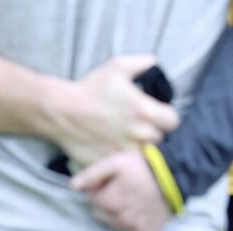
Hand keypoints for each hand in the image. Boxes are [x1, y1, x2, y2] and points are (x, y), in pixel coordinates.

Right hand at [52, 55, 178, 166]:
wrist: (61, 111)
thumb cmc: (89, 88)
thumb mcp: (118, 66)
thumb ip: (144, 63)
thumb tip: (156, 65)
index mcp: (144, 111)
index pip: (173, 122)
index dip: (166, 118)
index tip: (157, 117)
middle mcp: (137, 134)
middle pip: (159, 139)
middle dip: (151, 133)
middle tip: (138, 127)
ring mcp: (122, 151)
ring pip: (142, 154)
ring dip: (138, 147)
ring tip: (126, 139)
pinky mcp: (108, 161)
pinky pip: (123, 164)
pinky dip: (121, 158)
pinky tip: (112, 147)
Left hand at [71, 150, 171, 230]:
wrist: (177, 174)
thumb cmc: (142, 166)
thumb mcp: (115, 162)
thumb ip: (91, 175)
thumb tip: (72, 186)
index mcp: (109, 203)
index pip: (92, 200)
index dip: (101, 189)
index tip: (114, 181)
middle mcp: (121, 220)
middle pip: (101, 215)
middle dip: (107, 203)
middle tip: (123, 190)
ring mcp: (135, 228)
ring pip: (115, 223)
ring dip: (118, 213)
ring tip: (133, 198)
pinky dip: (134, 221)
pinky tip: (141, 209)